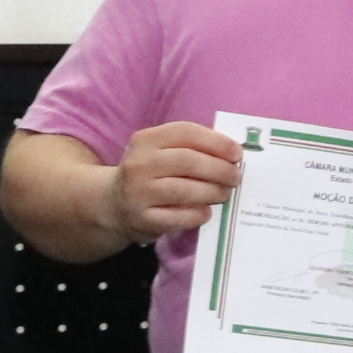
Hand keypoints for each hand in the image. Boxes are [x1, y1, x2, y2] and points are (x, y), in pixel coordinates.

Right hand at [106, 122, 243, 243]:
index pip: (186, 132)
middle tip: (235, 177)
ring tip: (224, 194)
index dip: (217, 142)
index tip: (237, 153)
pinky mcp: (142, 219)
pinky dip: (198, 214)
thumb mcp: (162, 152)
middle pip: (188, 161)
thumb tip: (233, 153)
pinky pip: (179, 217)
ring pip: (185, 190)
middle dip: (219, 169)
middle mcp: (139, 164)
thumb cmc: (151, 174)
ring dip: (213, 192)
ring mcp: (138, 192)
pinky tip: (206, 212)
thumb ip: (192, 148)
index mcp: (146, 140)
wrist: (116, 205)